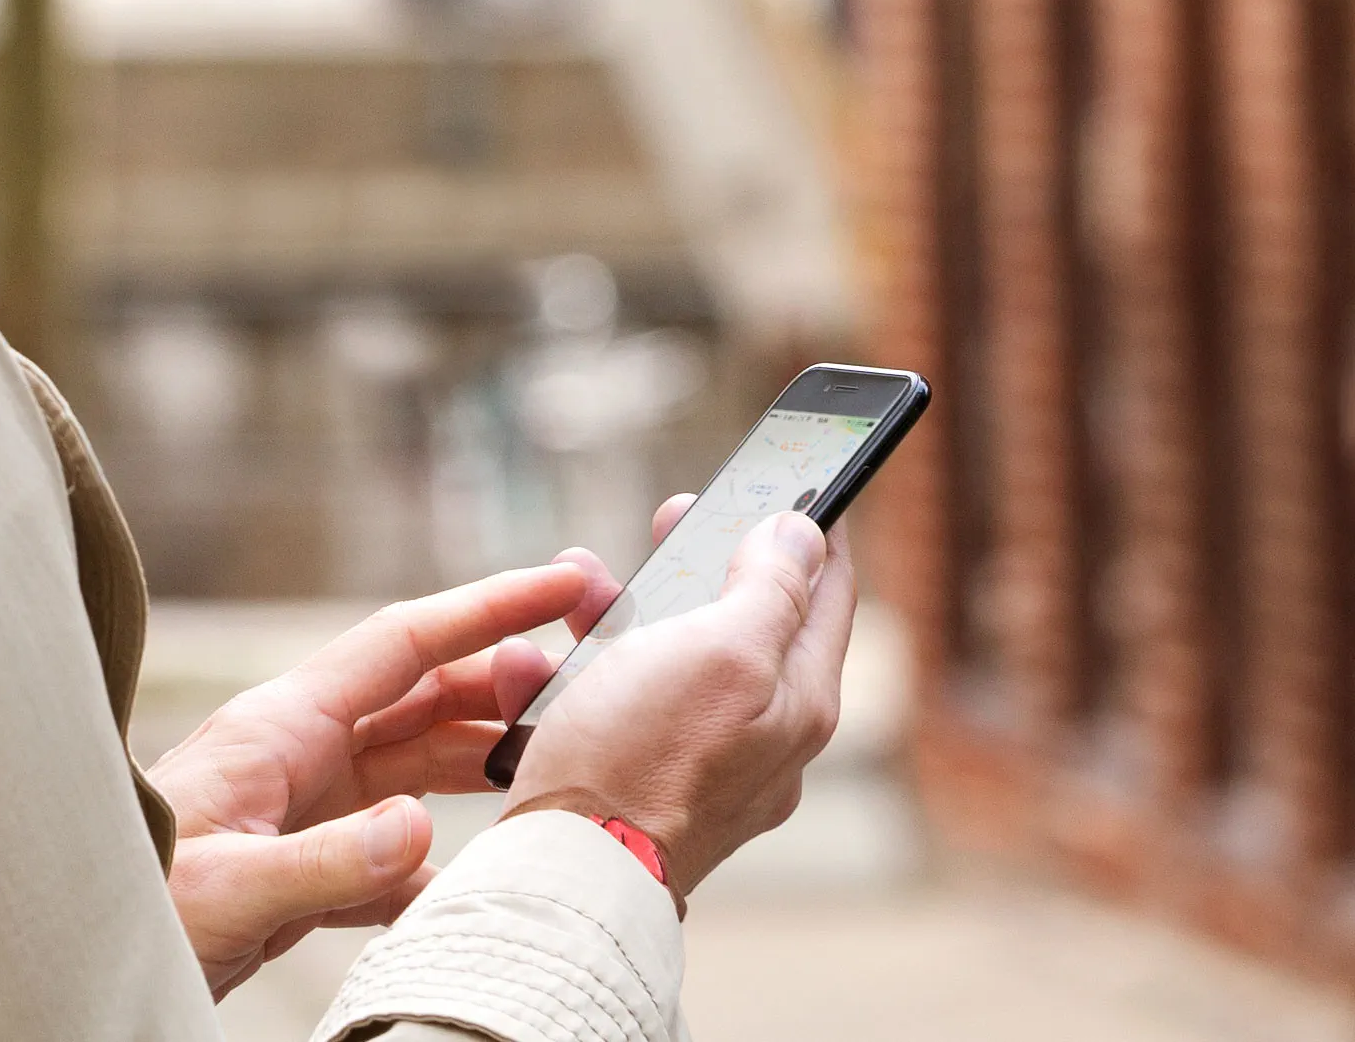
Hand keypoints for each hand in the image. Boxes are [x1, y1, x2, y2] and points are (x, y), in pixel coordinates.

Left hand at [146, 550, 621, 995]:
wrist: (75, 944)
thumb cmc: (134, 905)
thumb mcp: (231, 888)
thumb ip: (330, 861)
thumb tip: (423, 828)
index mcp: (282, 727)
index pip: (403, 644)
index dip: (488, 608)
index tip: (565, 580)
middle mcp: (298, 753)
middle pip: (421, 698)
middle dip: (500, 683)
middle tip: (585, 687)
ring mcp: (300, 809)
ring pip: (413, 767)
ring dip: (478, 763)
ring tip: (551, 770)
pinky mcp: (298, 867)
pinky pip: (387, 852)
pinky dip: (434, 861)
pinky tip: (471, 881)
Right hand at [497, 497, 857, 900]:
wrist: (563, 876)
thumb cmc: (643, 761)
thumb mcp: (722, 650)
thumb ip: (770, 589)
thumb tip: (804, 535)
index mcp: (798, 701)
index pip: (826, 594)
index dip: (815, 529)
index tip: (807, 477)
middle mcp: (758, 739)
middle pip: (739, 624)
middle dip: (695, 563)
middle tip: (673, 515)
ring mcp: (694, 768)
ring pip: (660, 662)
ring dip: (610, 615)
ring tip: (572, 584)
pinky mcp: (631, 789)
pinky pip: (604, 712)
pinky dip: (566, 680)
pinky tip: (527, 668)